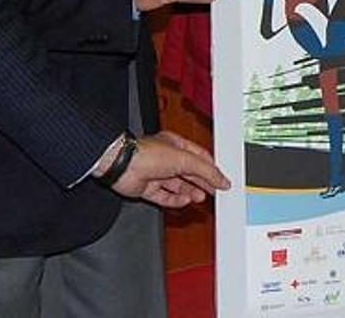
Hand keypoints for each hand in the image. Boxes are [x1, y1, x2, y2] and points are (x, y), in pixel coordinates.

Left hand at [112, 130, 230, 208]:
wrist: (123, 166)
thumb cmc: (147, 153)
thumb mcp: (184, 159)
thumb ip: (205, 170)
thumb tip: (221, 178)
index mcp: (176, 145)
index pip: (200, 157)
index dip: (212, 168)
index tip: (222, 179)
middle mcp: (167, 159)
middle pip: (191, 173)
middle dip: (203, 183)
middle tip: (215, 192)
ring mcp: (157, 174)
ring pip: (179, 186)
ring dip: (192, 192)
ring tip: (201, 198)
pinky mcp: (148, 189)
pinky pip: (166, 197)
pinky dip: (177, 200)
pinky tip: (185, 200)